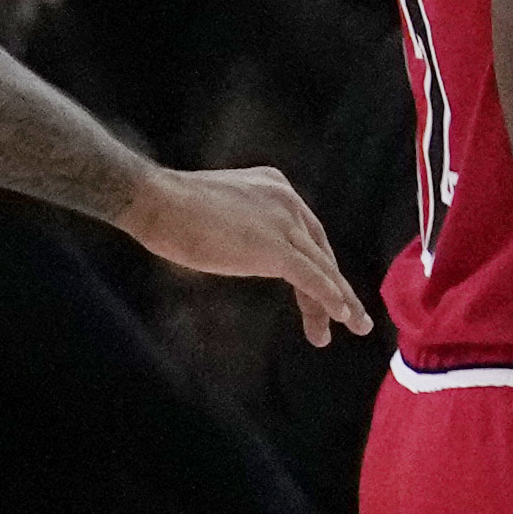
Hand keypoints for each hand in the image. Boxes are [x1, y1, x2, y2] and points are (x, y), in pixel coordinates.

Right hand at [122, 160, 368, 341]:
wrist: (159, 202)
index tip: (322, 290)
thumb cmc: (175, 208)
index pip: (306, 232)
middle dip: (334, 286)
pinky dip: (329, 298)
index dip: (317, 264)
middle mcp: (287, 201)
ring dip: (339, 301)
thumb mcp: (223, 210)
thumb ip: (245, 226)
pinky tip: (340, 317)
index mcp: (275, 187)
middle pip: (318, 251)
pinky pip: (311, 278)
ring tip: (353, 325)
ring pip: (321, 268)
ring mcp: (283, 224)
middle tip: (346, 317)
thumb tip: (246, 249)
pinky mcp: (275, 248)